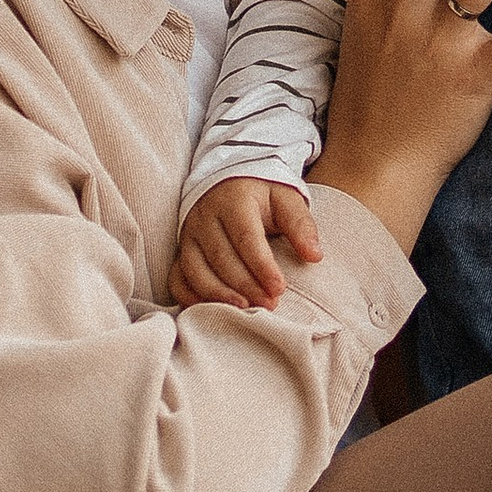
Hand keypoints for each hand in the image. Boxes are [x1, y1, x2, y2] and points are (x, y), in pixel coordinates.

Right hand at [170, 177, 323, 311]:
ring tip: (244, 310)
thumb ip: (301, 225)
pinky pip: (176, 277)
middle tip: (269, 305)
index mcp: (234, 201)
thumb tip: (315, 255)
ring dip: (218, 294)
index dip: (262, 267)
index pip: (246, 238)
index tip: (279, 289)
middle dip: (245, 285)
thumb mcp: (286, 199)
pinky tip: (210, 310)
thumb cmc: (263, 194)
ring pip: (195, 270)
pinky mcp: (181, 249)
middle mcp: (206, 216)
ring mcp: (189, 234)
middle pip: (221, 258)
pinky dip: (189, 296)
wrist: (231, 180)